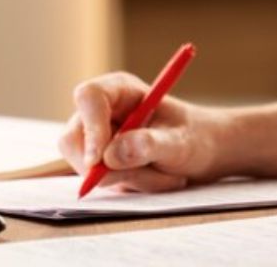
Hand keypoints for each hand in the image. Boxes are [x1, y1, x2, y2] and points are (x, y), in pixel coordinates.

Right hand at [59, 71, 227, 192]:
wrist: (203, 152)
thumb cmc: (195, 137)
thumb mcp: (180, 141)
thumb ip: (149, 145)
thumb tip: (112, 154)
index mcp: (120, 89)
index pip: (89, 97)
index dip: (90, 127)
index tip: (99, 160)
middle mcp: (102, 110)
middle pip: (73, 138)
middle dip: (105, 166)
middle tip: (146, 176)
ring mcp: (96, 137)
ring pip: (86, 167)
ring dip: (126, 179)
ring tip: (162, 175)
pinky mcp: (99, 162)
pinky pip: (98, 182)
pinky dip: (127, 186)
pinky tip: (153, 178)